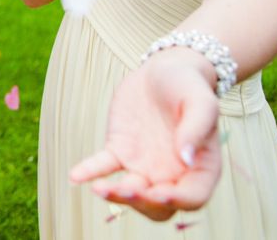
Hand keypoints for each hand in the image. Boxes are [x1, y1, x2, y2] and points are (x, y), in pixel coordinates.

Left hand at [70, 49, 222, 220]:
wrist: (164, 71)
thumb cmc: (189, 86)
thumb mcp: (201, 101)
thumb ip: (197, 128)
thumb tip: (187, 158)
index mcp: (201, 167)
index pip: (193, 196)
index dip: (178, 200)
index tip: (161, 193)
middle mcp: (173, 173)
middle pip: (159, 206)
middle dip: (143, 204)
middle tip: (127, 190)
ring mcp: (144, 165)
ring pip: (131, 192)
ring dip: (116, 195)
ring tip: (100, 188)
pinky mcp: (120, 150)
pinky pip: (104, 165)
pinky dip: (90, 171)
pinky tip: (75, 176)